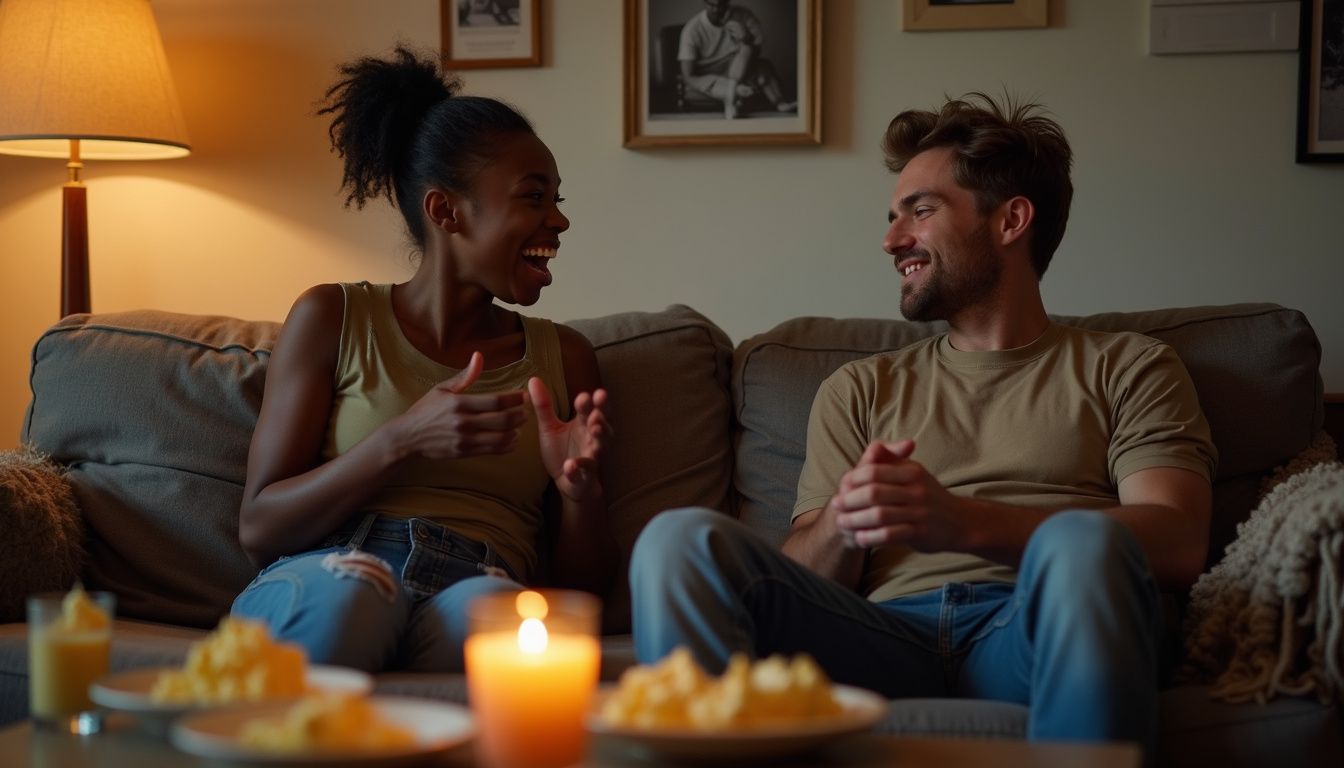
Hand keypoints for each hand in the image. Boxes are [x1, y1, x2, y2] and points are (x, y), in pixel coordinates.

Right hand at [395, 352, 526, 458]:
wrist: (407, 437)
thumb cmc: (425, 410)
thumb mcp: (442, 389)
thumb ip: (465, 376)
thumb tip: (479, 356)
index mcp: (458, 403)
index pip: (495, 401)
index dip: (515, 398)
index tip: (524, 395)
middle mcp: (463, 422)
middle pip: (503, 420)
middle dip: (520, 415)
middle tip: (527, 410)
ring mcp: (464, 440)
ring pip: (501, 437)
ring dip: (516, 431)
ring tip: (520, 424)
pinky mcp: (465, 453)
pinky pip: (493, 450)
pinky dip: (507, 445)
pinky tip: (512, 438)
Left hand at [529, 377, 610, 502]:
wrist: (566, 483)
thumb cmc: (562, 452)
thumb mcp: (550, 427)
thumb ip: (544, 405)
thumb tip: (533, 379)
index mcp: (584, 424)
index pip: (591, 409)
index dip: (590, 402)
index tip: (583, 396)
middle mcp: (592, 438)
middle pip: (604, 423)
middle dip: (603, 414)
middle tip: (599, 404)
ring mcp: (591, 457)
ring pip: (602, 446)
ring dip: (601, 436)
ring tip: (595, 428)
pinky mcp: (585, 476)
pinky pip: (585, 471)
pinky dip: (578, 468)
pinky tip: (570, 465)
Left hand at [829, 440, 966, 551]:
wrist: (960, 521)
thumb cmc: (928, 494)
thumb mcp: (913, 471)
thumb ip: (891, 460)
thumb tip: (873, 447)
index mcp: (911, 472)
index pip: (875, 472)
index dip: (854, 479)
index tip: (841, 486)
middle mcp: (916, 491)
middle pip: (874, 493)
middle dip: (851, 500)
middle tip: (835, 505)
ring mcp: (919, 512)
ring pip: (880, 515)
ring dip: (856, 520)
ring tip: (842, 523)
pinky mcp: (921, 532)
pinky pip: (891, 535)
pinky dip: (872, 537)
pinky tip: (860, 538)